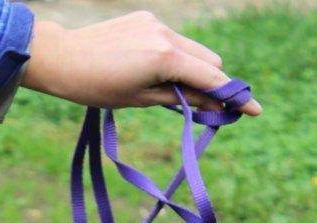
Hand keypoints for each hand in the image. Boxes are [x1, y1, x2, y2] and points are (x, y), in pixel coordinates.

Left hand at [23, 13, 261, 114]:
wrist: (63, 59)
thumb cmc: (97, 87)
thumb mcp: (142, 100)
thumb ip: (182, 100)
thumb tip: (214, 106)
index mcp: (165, 58)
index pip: (211, 78)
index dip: (233, 96)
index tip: (253, 111)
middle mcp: (166, 34)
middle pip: (209, 61)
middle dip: (213, 83)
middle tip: (206, 107)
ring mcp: (157, 23)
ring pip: (193, 49)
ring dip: (194, 70)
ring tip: (170, 91)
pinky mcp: (147, 18)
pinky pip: (174, 39)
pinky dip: (175, 57)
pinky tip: (152, 71)